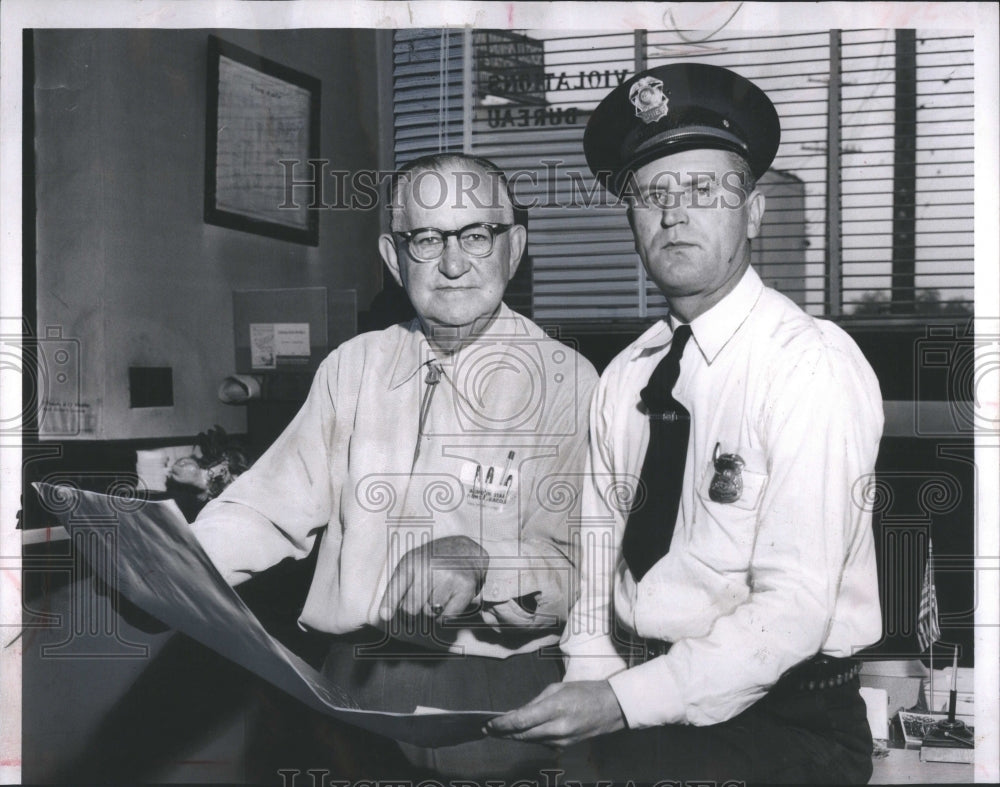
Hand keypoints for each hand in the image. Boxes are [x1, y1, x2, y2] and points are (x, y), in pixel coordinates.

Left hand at [378, 535, 488, 620]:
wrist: (465, 549)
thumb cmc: (433, 560)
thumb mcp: (412, 563)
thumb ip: (398, 585)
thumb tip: (386, 615)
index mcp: (412, 561)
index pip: (398, 585)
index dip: (390, 602)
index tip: (385, 615)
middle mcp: (429, 568)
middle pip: (411, 608)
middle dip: (413, 609)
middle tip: (421, 598)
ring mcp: (448, 577)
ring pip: (430, 613)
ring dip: (432, 609)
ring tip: (439, 592)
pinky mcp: (465, 587)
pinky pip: (447, 617)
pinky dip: (447, 614)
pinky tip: (449, 598)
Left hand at [486, 680, 626, 747]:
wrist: (611, 708)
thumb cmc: (585, 692)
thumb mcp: (557, 688)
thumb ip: (535, 703)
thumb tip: (517, 713)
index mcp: (555, 709)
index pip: (521, 721)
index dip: (502, 724)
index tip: (489, 723)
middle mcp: (557, 728)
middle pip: (522, 736)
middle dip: (503, 733)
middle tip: (488, 729)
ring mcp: (562, 740)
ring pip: (530, 742)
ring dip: (514, 737)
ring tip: (499, 731)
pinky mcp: (566, 746)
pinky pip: (542, 743)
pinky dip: (529, 738)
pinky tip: (520, 733)